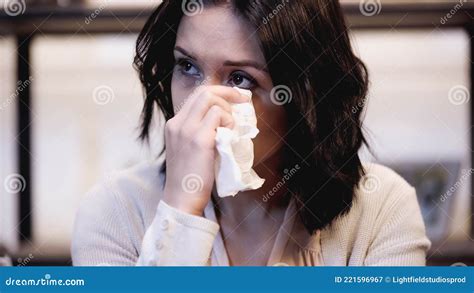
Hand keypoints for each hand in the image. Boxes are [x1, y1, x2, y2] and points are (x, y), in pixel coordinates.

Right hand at [162, 85, 247, 215]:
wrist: (182, 198)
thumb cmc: (190, 178)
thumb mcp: (189, 148)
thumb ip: (199, 131)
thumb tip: (224, 118)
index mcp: (174, 124)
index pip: (196, 95)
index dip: (217, 92)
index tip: (233, 97)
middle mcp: (177, 123)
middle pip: (204, 91)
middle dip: (227, 92)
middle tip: (242, 101)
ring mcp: (187, 130)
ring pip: (211, 99)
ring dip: (227, 111)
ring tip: (230, 129)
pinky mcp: (199, 139)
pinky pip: (219, 116)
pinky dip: (228, 122)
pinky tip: (228, 136)